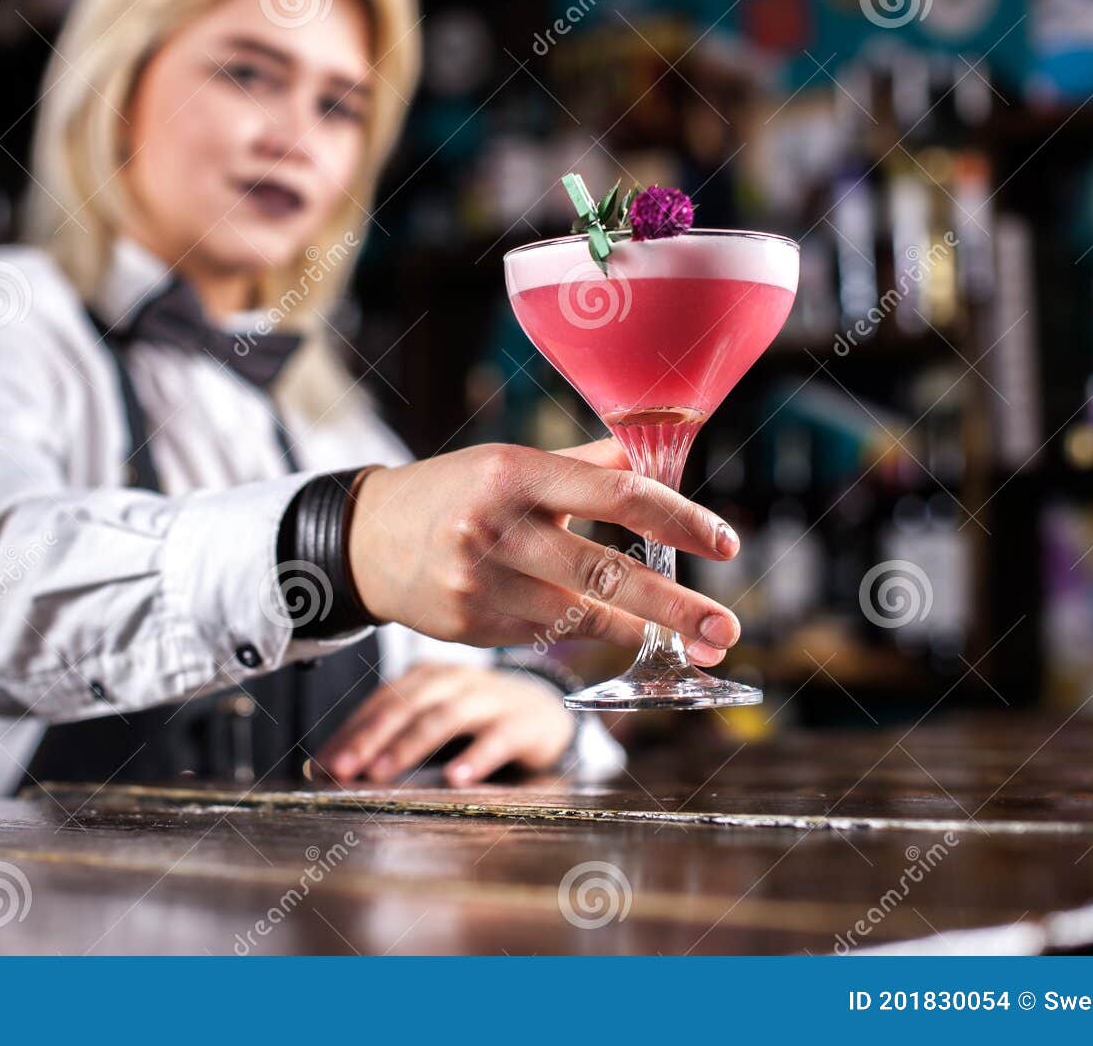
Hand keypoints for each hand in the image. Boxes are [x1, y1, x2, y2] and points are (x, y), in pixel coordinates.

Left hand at [316, 662, 576, 786]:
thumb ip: (388, 738)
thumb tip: (321, 769)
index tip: (323, 765)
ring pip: (445, 716)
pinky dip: (477, 757)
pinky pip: (499, 738)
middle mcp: (455, 680)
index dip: (350, 731)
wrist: (544, 714)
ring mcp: (492, 698)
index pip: (381, 702)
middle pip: (406, 706)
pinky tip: (457, 779)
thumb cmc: (475, 720)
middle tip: (343, 771)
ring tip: (383, 774)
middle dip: (370, 738)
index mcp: (426, 677)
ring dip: (410, 746)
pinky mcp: (525, 723)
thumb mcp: (432, 720)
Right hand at [347, 440, 738, 664]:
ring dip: (638, 629)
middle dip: (676, 606)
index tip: (726, 544)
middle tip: (726, 632)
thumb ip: (587, 464)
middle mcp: (496, 525)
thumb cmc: (455, 492)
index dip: (679, 520)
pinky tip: (595, 624)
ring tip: (687, 640)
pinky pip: (548, 636)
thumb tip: (657, 451)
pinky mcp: (471, 624)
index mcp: (515, 471)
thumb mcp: (512, 462)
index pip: (616, 494)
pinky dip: (580, 631)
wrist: (366, 540)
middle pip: (606, 571)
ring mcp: (480, 581)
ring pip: (581, 615)